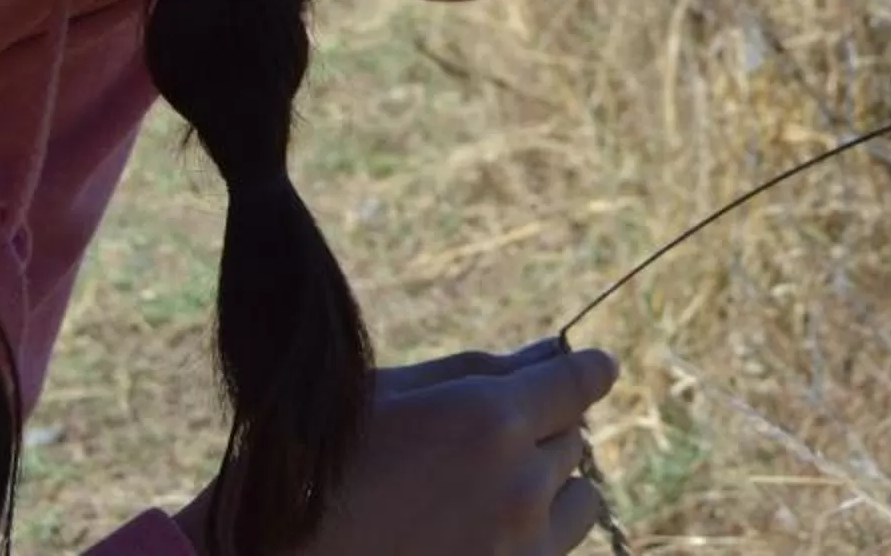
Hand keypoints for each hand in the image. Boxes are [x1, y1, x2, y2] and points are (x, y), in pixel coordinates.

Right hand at [176, 338, 619, 555]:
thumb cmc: (307, 473)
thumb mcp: (382, 398)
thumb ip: (473, 372)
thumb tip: (546, 354)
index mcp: (488, 420)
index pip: (582, 381)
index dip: (583, 373)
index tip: (582, 372)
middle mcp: (519, 485)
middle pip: (573, 438)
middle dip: (539, 431)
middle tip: (475, 445)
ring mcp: (519, 550)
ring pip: (580, 500)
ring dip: (548, 488)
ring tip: (482, 495)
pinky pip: (553, 551)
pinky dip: (532, 538)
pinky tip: (472, 535)